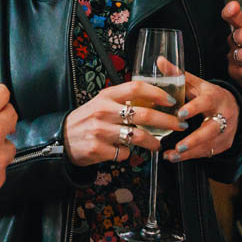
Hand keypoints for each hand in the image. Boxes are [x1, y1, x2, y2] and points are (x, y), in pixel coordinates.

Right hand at [63, 78, 183, 166]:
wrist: (62, 139)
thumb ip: (122, 100)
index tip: (171, 100)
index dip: (157, 93)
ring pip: (138, 136)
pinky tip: (124, 151)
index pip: (136, 88)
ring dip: (153, 142)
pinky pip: (124, 153)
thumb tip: (153, 101)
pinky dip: (128, 153)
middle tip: (179, 125)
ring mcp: (101, 131)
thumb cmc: (87, 119)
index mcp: (106, 96)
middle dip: (167, 121)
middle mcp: (104, 111)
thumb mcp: (101, 103)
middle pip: (144, 114)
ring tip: (158, 144)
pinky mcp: (99, 149)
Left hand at [165, 71, 239, 161]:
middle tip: (179, 146)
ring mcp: (226, 131)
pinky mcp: (225, 143)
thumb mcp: (195, 83)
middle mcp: (224, 115)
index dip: (194, 108)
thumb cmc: (207, 94)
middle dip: (195, 139)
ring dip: (190, 152)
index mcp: (214, 97)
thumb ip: (177, 74)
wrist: (232, 106)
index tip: (180, 114)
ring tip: (171, 156)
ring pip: (210, 145)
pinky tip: (176, 157)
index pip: (205, 102)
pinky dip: (192, 156)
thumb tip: (159, 60)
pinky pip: (209, 152)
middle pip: (211, 129)